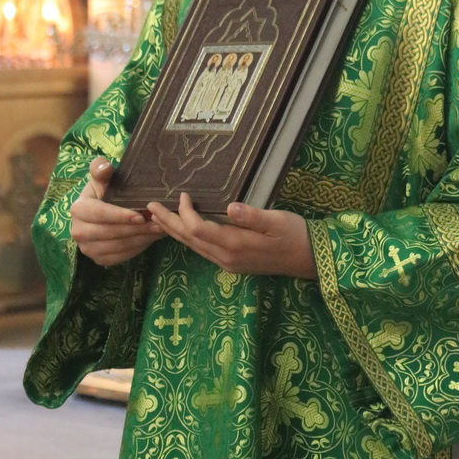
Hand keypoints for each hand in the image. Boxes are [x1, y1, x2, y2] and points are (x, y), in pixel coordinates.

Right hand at [71, 157, 164, 266]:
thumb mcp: (103, 178)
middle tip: (158, 224)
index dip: (120, 216)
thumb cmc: (105, 192)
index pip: (99, 214)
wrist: (101, 211)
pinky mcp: (98, 259)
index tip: (140, 216)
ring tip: (158, 230)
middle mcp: (78, 231)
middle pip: (109, 233)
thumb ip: (101, 169)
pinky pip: (119, 257)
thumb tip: (104, 167)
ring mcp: (87, 248)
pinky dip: (136, 249)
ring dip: (139, 239)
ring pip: (116, 247)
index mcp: (78, 209)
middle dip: (135, 229)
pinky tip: (149, 239)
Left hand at [147, 193, 317, 278]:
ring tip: (158, 218)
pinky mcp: (232, 264)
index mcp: (236, 245)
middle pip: (189, 240)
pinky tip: (182, 230)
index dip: (185, 213)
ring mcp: (228, 263)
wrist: (309, 260)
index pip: (198, 229)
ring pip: (193, 247)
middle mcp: (227, 258)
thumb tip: (231, 207)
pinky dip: (188, 238)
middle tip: (149, 208)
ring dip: (175, 231)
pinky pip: (202, 250)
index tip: (183, 194)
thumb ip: (253, 216)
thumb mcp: (278, 221)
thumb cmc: (296, 235)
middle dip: (168, 223)